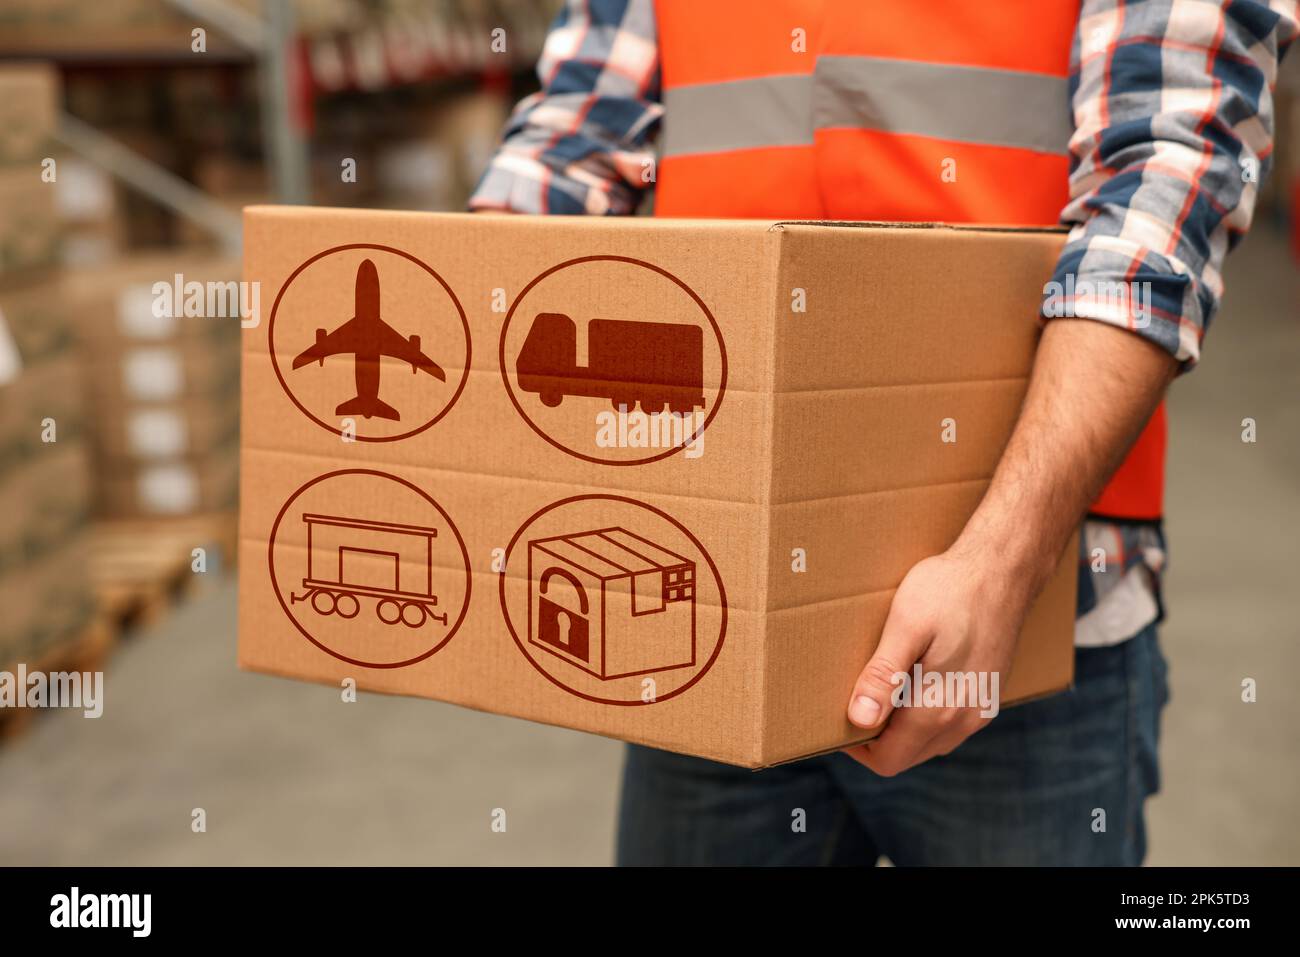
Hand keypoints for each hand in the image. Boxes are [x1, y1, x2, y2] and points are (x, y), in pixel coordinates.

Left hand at [842, 545, 1035, 775]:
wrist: (1004, 569)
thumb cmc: (950, 591)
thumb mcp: (906, 627)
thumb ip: (883, 677)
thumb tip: (859, 719)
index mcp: (938, 709)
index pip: (889, 760)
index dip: (856, 747)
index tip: (836, 719)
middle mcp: (964, 720)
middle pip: (907, 755)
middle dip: (876, 739)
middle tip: (853, 700)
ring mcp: (980, 709)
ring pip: (929, 742)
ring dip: (900, 728)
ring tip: (879, 688)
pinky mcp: (987, 695)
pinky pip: (949, 724)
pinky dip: (924, 716)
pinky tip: (911, 681)